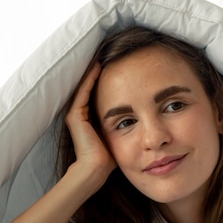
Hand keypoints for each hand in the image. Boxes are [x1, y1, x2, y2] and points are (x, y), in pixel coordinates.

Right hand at [65, 63, 116, 186]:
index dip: (111, 79)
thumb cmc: (110, 158)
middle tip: (113, 54)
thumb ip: (128, 123)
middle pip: (93, 86)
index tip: (122, 64)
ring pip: (86, 85)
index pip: (101, 92)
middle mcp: (81, 114)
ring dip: (95, 70)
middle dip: (104, 71)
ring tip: (104, 53)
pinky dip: (90, 78)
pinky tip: (99, 65)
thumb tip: (147, 115)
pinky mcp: (74, 115)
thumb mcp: (123, 135)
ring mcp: (76, 113)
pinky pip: (83, 90)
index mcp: (91, 117)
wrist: (96, 169)